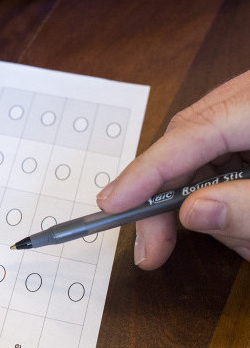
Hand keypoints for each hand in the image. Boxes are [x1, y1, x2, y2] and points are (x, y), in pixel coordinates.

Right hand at [97, 70, 249, 268]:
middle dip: (163, 197)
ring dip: (190, 201)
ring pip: (197, 152)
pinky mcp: (244, 128)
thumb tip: (191, 213)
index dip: (148, 168)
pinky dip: (213, 192)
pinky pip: (216, 157)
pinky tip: (226, 224)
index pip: (192, 131)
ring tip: (206, 245)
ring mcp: (243, 111)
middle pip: (186, 141)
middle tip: (149, 249)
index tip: (112, 204)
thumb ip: (248, 208)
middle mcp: (246, 99)